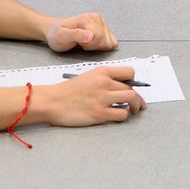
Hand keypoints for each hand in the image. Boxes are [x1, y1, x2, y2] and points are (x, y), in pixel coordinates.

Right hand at [31, 67, 145, 126]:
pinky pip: (121, 114)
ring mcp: (103, 98)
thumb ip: (104, 79)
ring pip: (132, 99)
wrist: (51, 102)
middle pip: (132, 88)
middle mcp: (105, 83)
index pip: (129, 72)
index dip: (134, 81)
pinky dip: (123, 116)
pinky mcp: (99, 113)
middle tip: (138, 104)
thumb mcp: (88, 77)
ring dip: (135, 106)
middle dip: (138, 98)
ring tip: (133, 110)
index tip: (132, 88)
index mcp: (103, 72)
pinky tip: (118, 116)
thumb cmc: (67, 91)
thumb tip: (121, 87)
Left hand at [45, 12, 117, 51]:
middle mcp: (97, 18)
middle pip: (104, 39)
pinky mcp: (105, 28)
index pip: (98, 36)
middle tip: (81, 43)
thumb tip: (91, 36)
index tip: (79, 43)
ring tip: (85, 42)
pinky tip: (92, 43)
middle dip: (93, 46)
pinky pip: (112, 42)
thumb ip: (75, 35)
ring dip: (98, 46)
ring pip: (109, 42)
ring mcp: (102, 23)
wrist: (55, 31)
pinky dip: (103, 46)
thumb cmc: (57, 35)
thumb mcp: (61, 36)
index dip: (88, 44)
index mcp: (87, 19)